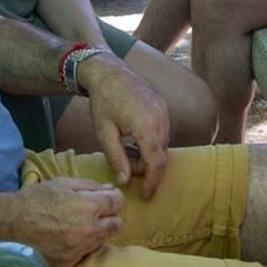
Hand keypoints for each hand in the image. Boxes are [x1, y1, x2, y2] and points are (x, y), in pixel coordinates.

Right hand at [8, 177, 123, 266]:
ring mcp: (80, 249)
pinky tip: (67, 237)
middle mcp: (89, 230)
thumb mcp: (62, 183)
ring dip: (97, 231)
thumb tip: (110, 189)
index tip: (106, 198)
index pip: (119, 202)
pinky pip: (86, 253)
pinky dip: (82, 245)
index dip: (113, 198)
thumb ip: (90, 186)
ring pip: (103, 240)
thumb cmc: (35, 200)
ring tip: (78, 224)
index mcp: (89, 207)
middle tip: (94, 212)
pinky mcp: (70, 262)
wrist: (9, 225)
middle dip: (109, 216)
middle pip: (117, 224)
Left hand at [79, 56, 170, 196]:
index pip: (155, 162)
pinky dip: (151, 142)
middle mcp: (160, 118)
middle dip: (148, 169)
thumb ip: (117, 158)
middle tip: (129, 172)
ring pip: (163, 144)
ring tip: (127, 152)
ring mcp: (164, 110)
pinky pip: (163, 131)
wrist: (108, 72)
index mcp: (146, 126)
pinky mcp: (162, 106)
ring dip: (149, 155)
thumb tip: (125, 181)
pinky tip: (134, 140)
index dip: (152, 181)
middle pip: (161, 155)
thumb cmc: (103, 102)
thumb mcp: (104, 133)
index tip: (147, 195)